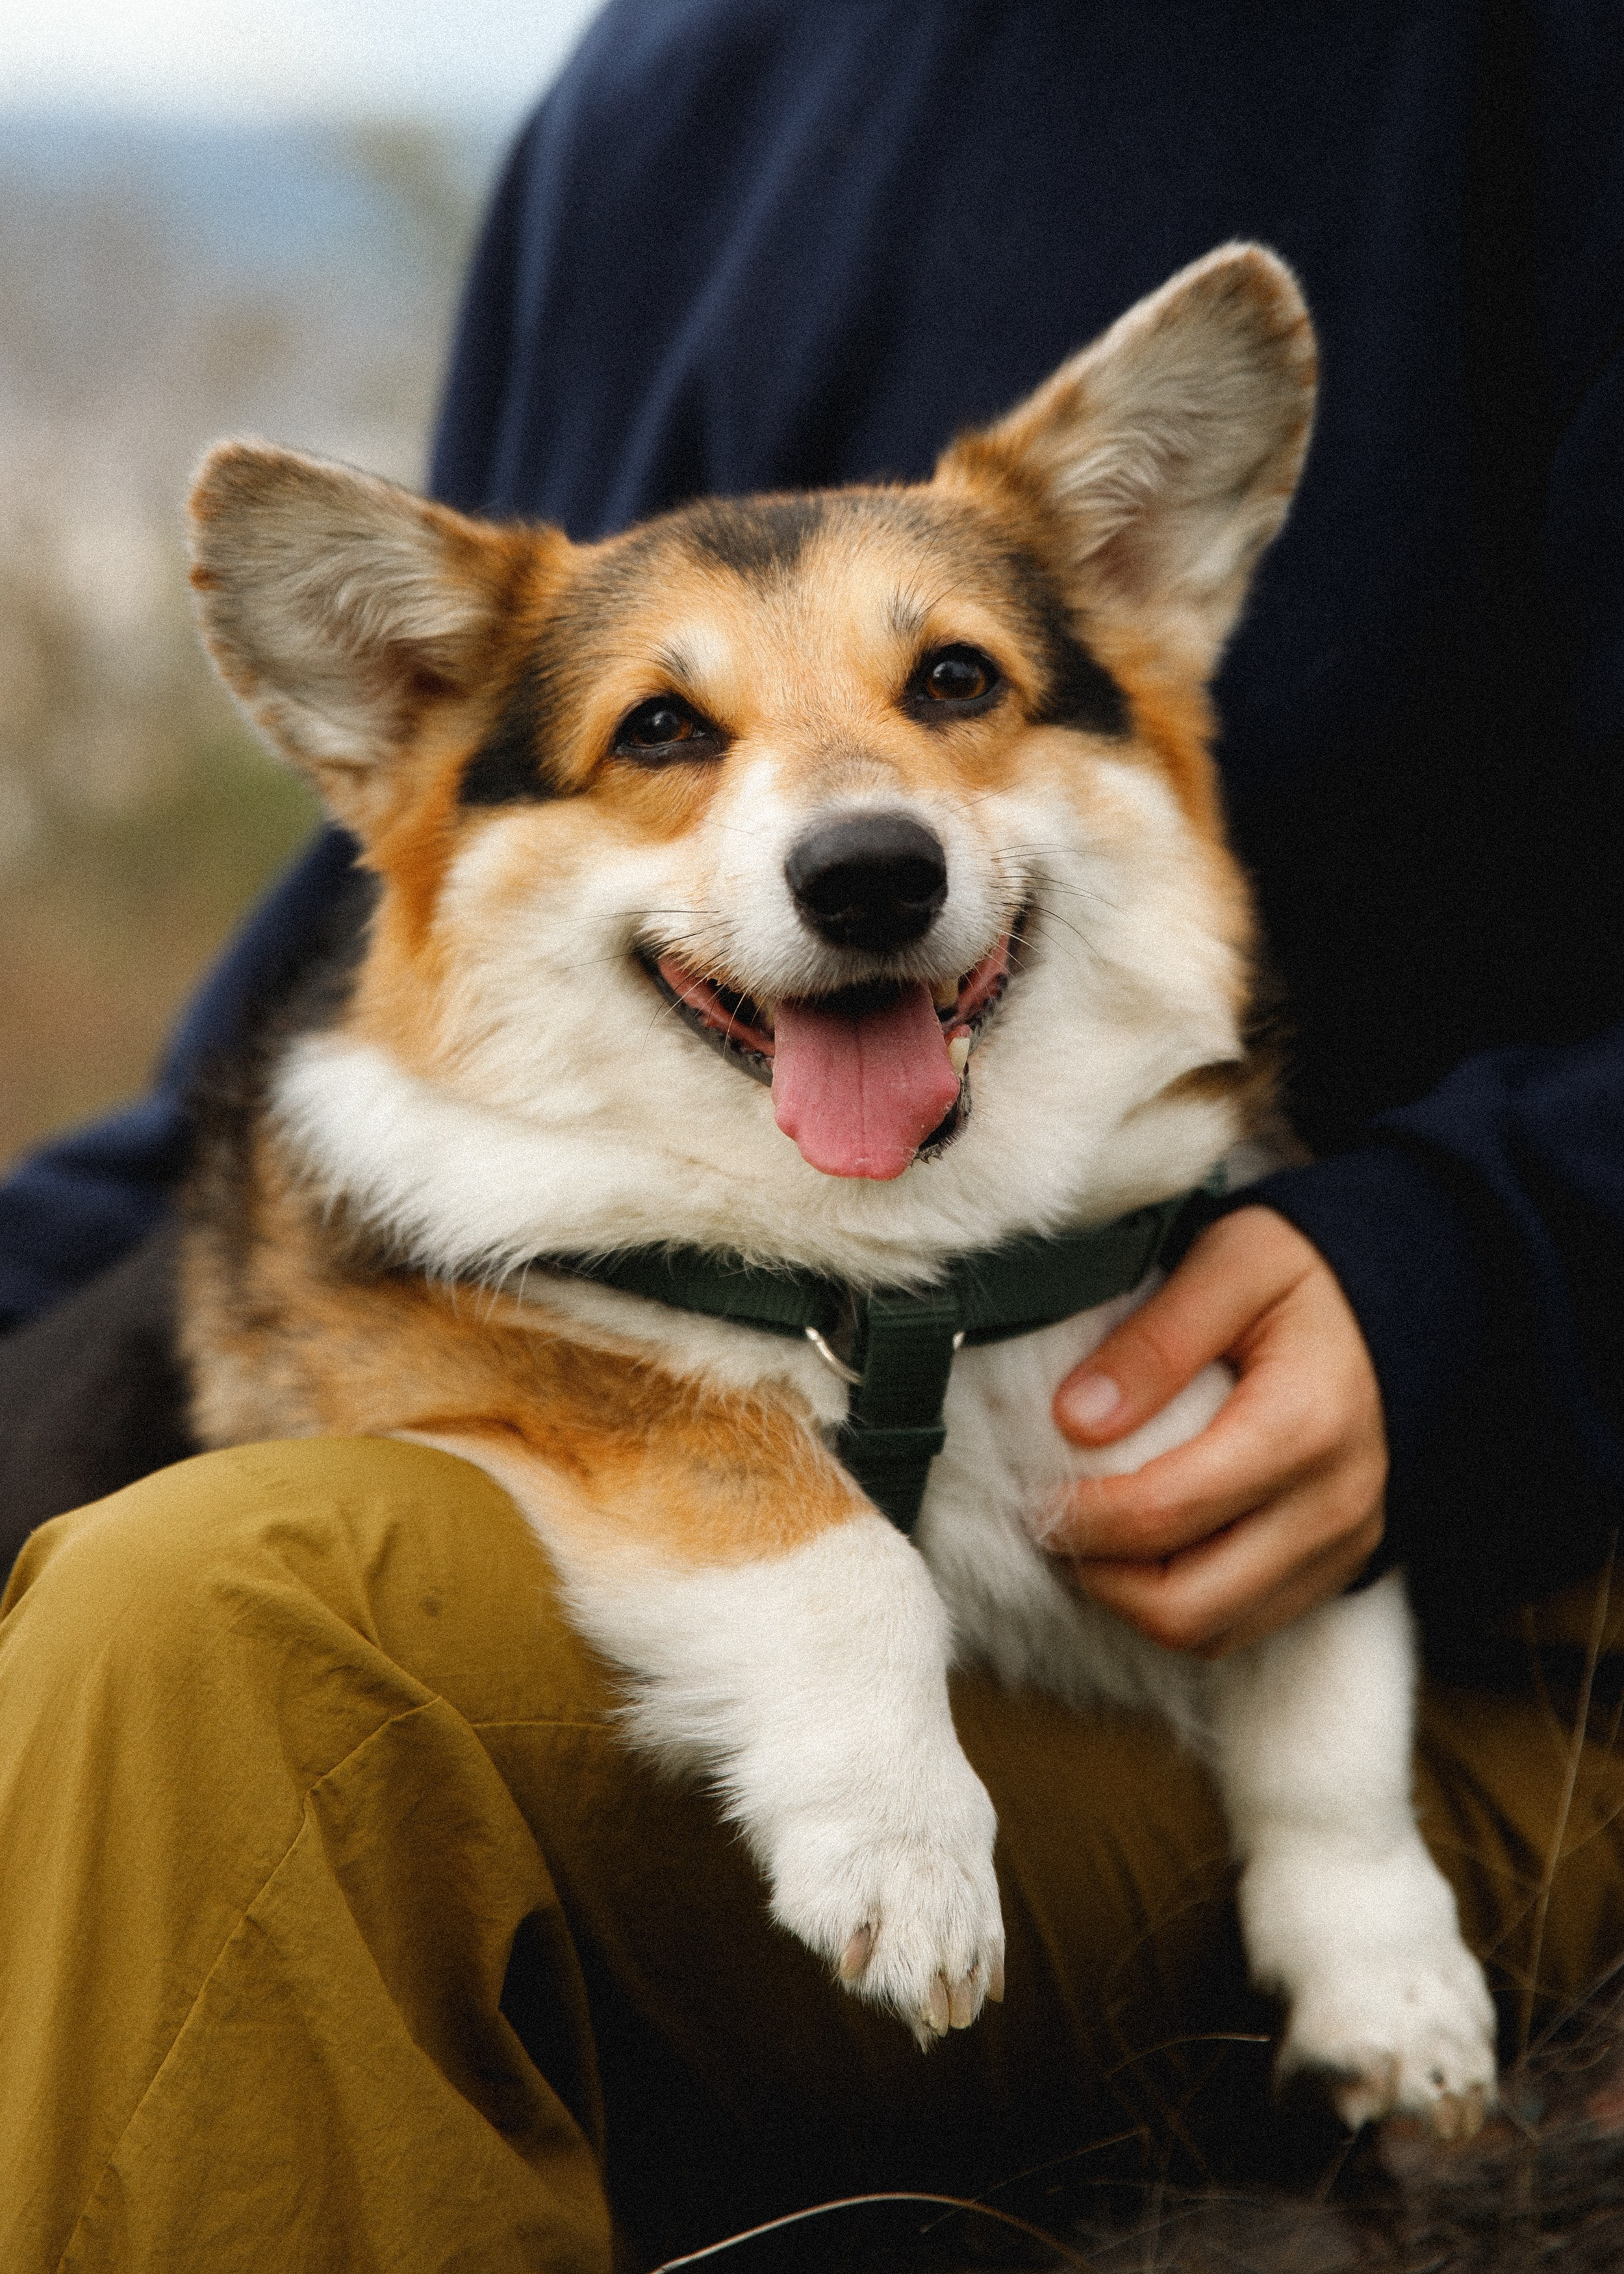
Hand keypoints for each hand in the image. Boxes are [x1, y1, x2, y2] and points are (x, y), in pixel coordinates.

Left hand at [1048, 1206, 1386, 1656]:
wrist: (1409, 1298)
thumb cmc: (1304, 1275)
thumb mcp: (1232, 1263)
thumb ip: (1155, 1340)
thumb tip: (1073, 1421)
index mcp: (1302, 1426)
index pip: (1162, 1514)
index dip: (1077, 1516)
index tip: (1030, 1486)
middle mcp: (1331, 1506)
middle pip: (1184, 1606)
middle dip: (1096, 1575)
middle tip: (1049, 1522)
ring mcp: (1341, 1548)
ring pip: (1210, 1633)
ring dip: (1131, 1600)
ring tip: (1089, 1537)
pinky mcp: (1337, 1568)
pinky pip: (1242, 1627)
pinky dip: (1180, 1605)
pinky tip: (1142, 1550)